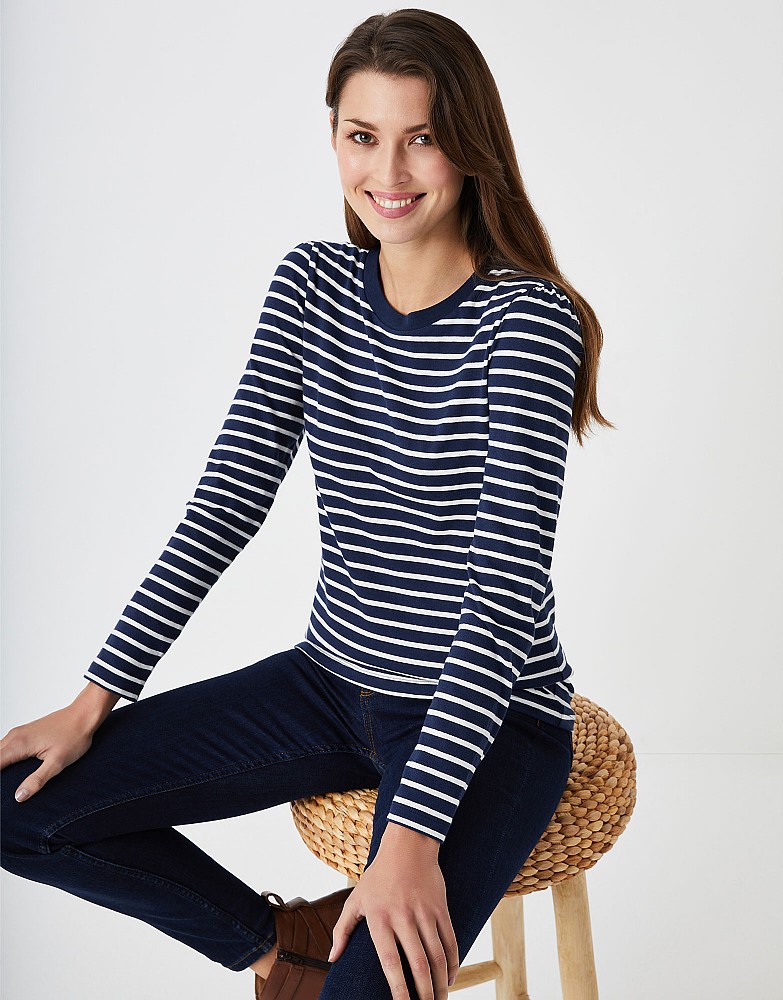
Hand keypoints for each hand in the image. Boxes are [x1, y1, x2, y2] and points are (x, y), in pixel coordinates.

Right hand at [0, 693, 111, 800]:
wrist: (84, 715)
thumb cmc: (74, 735)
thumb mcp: (57, 762)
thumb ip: (37, 780)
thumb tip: (19, 796)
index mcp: (19, 744)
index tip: (0, 793)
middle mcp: (15, 736)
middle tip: (4, 791)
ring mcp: (19, 733)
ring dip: (0, 765)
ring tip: (6, 781)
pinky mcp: (25, 732)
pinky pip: (6, 747)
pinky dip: (4, 758)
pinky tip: (12, 769)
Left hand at [328, 822, 459, 997]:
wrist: (408, 845)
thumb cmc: (378, 876)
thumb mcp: (355, 900)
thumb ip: (342, 930)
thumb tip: (332, 959)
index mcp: (380, 919)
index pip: (390, 962)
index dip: (398, 989)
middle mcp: (404, 917)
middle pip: (418, 965)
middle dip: (425, 994)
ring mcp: (425, 913)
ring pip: (438, 956)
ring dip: (442, 984)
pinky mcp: (441, 908)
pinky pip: (450, 940)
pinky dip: (453, 962)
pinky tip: (450, 978)